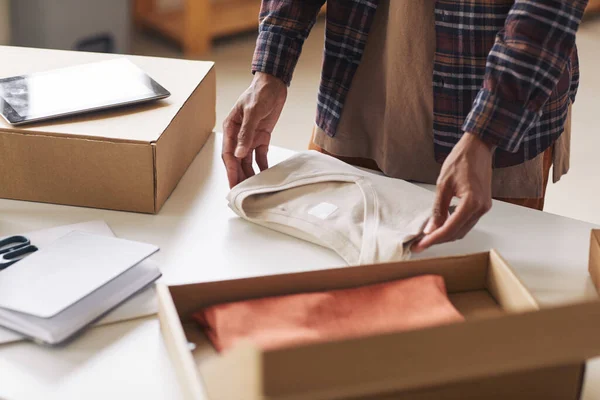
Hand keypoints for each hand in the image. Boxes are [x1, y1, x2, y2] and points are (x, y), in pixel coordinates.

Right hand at [222, 72, 286, 187]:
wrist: (274, 83)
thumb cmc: (260, 92)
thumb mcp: (253, 112)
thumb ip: (246, 133)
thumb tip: (239, 153)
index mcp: (230, 128)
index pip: (228, 154)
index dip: (231, 171)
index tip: (233, 185)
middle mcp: (238, 135)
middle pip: (237, 161)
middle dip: (239, 177)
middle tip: (242, 194)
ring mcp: (250, 137)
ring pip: (247, 161)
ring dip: (250, 174)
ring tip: (253, 189)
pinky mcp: (262, 137)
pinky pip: (260, 155)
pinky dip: (262, 166)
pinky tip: (265, 176)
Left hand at [412, 133, 493, 251]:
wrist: (478, 147)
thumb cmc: (460, 161)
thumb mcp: (443, 184)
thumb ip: (438, 209)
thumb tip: (430, 229)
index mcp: (472, 203)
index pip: (450, 229)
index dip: (434, 239)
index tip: (420, 245)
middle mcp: (481, 208)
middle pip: (457, 233)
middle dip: (438, 240)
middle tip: (419, 244)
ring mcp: (484, 207)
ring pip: (463, 230)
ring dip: (446, 235)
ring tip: (427, 237)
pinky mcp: (483, 205)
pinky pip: (467, 222)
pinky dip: (453, 226)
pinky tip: (440, 226)